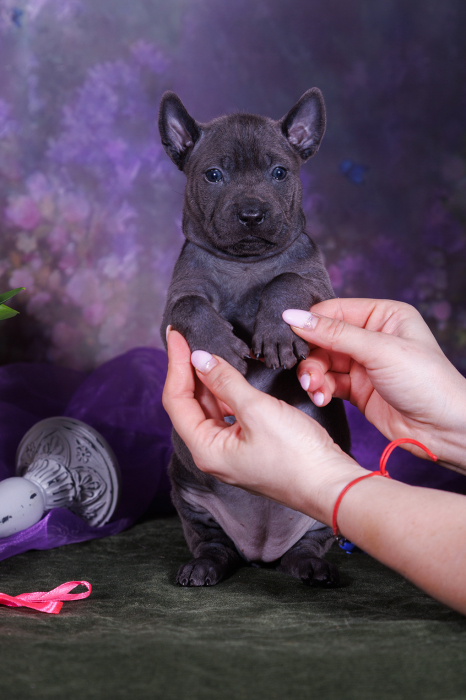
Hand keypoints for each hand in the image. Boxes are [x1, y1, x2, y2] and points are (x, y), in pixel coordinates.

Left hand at [163, 330, 363, 524]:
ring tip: (207, 349)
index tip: (177, 334)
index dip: (176, 363)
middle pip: (189, 404)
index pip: (176, 399)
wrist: (330, 484)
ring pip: (209, 407)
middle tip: (188, 336)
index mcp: (205, 449)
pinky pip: (228, 413)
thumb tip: (199, 358)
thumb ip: (225, 381)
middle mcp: (212, 453)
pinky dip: (226, 391)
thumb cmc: (296, 454)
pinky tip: (230, 373)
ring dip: (207, 379)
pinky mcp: (248, 447)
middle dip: (188, 369)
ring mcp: (230, 451)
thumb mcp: (257, 410)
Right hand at [282, 299, 465, 470]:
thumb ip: (334, 334)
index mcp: (383, 315)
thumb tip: (294, 317)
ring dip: (313, 376)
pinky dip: (320, 390)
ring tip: (314, 389)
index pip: (334, 311)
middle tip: (306, 373)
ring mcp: (364, 364)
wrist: (444, 429)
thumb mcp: (379, 350)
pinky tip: (321, 397)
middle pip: (323, 338)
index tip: (287, 334)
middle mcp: (372, 336)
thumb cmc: (427, 382)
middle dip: (311, 357)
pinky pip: (328, 383)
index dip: (310, 322)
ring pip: (322, 363)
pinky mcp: (357, 389)